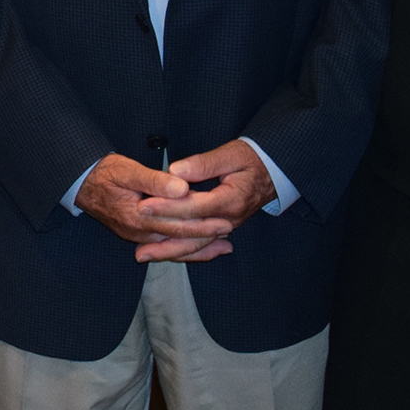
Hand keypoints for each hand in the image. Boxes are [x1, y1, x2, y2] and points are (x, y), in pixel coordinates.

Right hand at [74, 153, 230, 260]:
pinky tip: (198, 248)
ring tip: (223, 247)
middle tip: (229, 231)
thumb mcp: (127, 170)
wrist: (81, 184)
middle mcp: (139, 233)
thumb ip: (155, 181)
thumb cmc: (104, 174)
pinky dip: (184, 249)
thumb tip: (182, 188)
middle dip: (206, 237)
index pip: (177, 223)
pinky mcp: (138, 236)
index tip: (223, 218)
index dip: (202, 222)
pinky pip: (165, 246)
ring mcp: (138, 237)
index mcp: (138, 217)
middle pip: (178, 239)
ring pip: (173, 247)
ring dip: (198, 248)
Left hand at [133, 140, 275, 262]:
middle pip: (192, 233)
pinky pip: (201, 245)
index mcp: (230, 200)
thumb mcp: (230, 154)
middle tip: (136, 237)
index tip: (145, 205)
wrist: (274, 171)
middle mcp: (228, 220)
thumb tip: (176, 172)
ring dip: (168, 252)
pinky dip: (183, 252)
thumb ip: (203, 164)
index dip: (168, 207)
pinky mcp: (222, 228)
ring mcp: (226, 227)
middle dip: (162, 235)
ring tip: (142, 255)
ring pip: (195, 245)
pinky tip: (164, 256)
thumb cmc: (251, 159)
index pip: (194, 207)